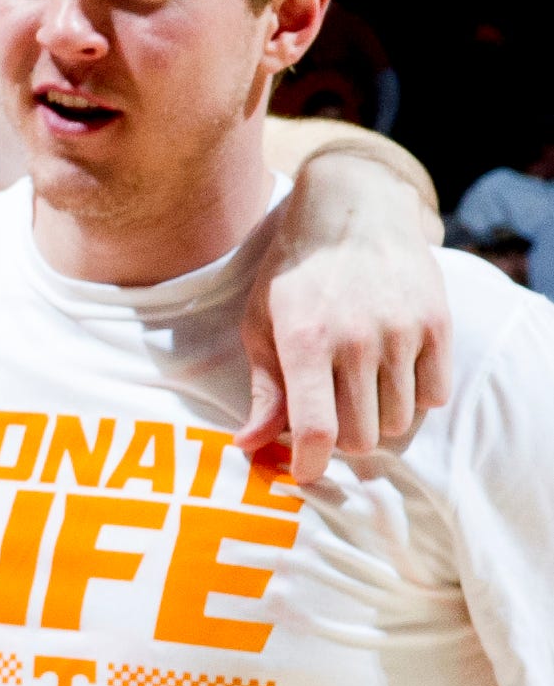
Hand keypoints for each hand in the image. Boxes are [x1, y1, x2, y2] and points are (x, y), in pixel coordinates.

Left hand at [240, 152, 451, 473]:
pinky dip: (415, 399)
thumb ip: (263, 389)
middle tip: (331, 419)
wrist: (353, 212)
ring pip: (399, 422)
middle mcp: (357, 339)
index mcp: (304, 340)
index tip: (305, 473)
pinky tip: (392, 375)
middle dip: (342, 442)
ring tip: (359, 392)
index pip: (317, 427)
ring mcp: (403, 331)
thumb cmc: (294, 274)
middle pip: (361, 436)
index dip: (311, 464)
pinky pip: (435, 396)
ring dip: (378, 421)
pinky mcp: (438, 324)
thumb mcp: (261, 324)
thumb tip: (248, 445)